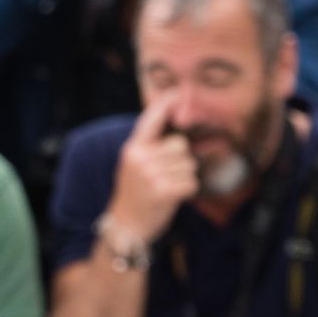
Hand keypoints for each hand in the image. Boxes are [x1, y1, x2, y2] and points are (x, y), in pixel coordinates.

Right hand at [106, 92, 196, 243]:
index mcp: (132, 149)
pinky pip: (191, 182)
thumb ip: (152, 148)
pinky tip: (170, 198)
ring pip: (189, 165)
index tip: (178, 90)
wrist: (125, 226)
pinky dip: (186, 192)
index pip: (151, 121)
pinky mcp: (164, 190)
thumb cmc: (136, 194)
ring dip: (183, 178)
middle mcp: (140, 158)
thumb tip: (178, 135)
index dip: (165, 104)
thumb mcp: (135, 166)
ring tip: (164, 188)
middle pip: (180, 146)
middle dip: (180, 161)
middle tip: (162, 177)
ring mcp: (151, 174)